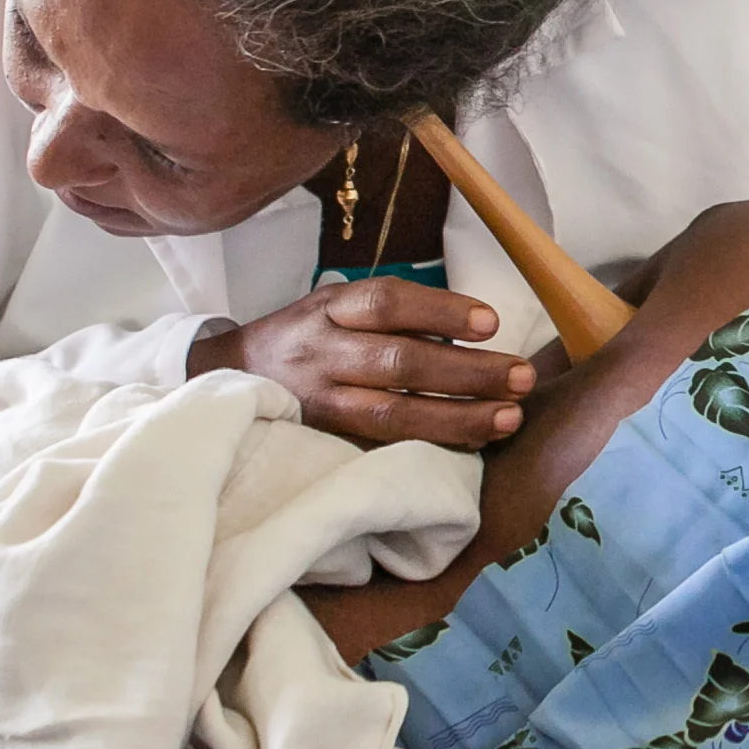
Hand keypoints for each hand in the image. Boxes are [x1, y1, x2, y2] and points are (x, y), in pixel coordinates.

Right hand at [189, 277, 533, 448]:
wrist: (227, 379)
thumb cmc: (306, 340)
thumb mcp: (335, 310)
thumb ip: (393, 319)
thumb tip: (471, 335)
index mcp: (328, 309)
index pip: (386, 302)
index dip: (440, 310)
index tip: (491, 322)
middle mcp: (320, 352)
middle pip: (399, 361)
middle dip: (467, 371)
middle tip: (522, 376)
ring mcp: (319, 402)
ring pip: (392, 412)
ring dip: (457, 416)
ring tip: (508, 417)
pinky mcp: (320, 441)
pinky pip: (380, 447)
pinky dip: (428, 446)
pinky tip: (470, 445)